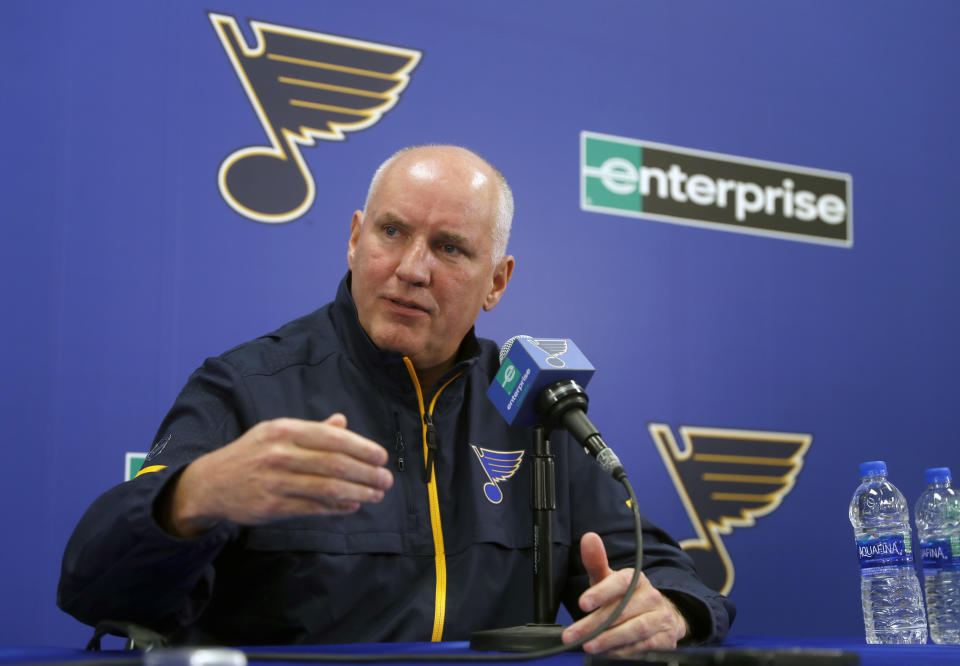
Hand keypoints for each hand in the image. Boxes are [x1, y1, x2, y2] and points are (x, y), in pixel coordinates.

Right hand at [160, 415, 392, 536]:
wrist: (210, 484)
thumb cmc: (250, 454)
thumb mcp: (275, 432)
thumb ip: (311, 429)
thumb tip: (342, 422)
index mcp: (285, 430)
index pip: (333, 438)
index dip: (362, 448)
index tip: (382, 457)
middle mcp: (280, 454)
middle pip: (335, 464)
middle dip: (367, 473)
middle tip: (386, 480)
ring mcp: (276, 482)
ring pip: (328, 488)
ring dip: (358, 492)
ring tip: (376, 494)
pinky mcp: (272, 507)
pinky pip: (314, 508)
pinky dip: (337, 508)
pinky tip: (352, 505)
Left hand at [561, 532, 688, 654]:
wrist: (660, 615)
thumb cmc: (627, 596)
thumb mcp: (609, 579)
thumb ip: (596, 561)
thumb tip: (588, 537)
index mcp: (636, 579)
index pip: (620, 582)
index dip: (601, 592)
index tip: (582, 603)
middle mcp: (651, 596)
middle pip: (622, 610)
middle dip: (594, 624)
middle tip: (572, 635)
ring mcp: (660, 618)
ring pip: (634, 630)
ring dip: (609, 640)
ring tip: (588, 646)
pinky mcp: (665, 638)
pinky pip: (644, 646)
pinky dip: (624, 651)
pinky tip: (607, 652)